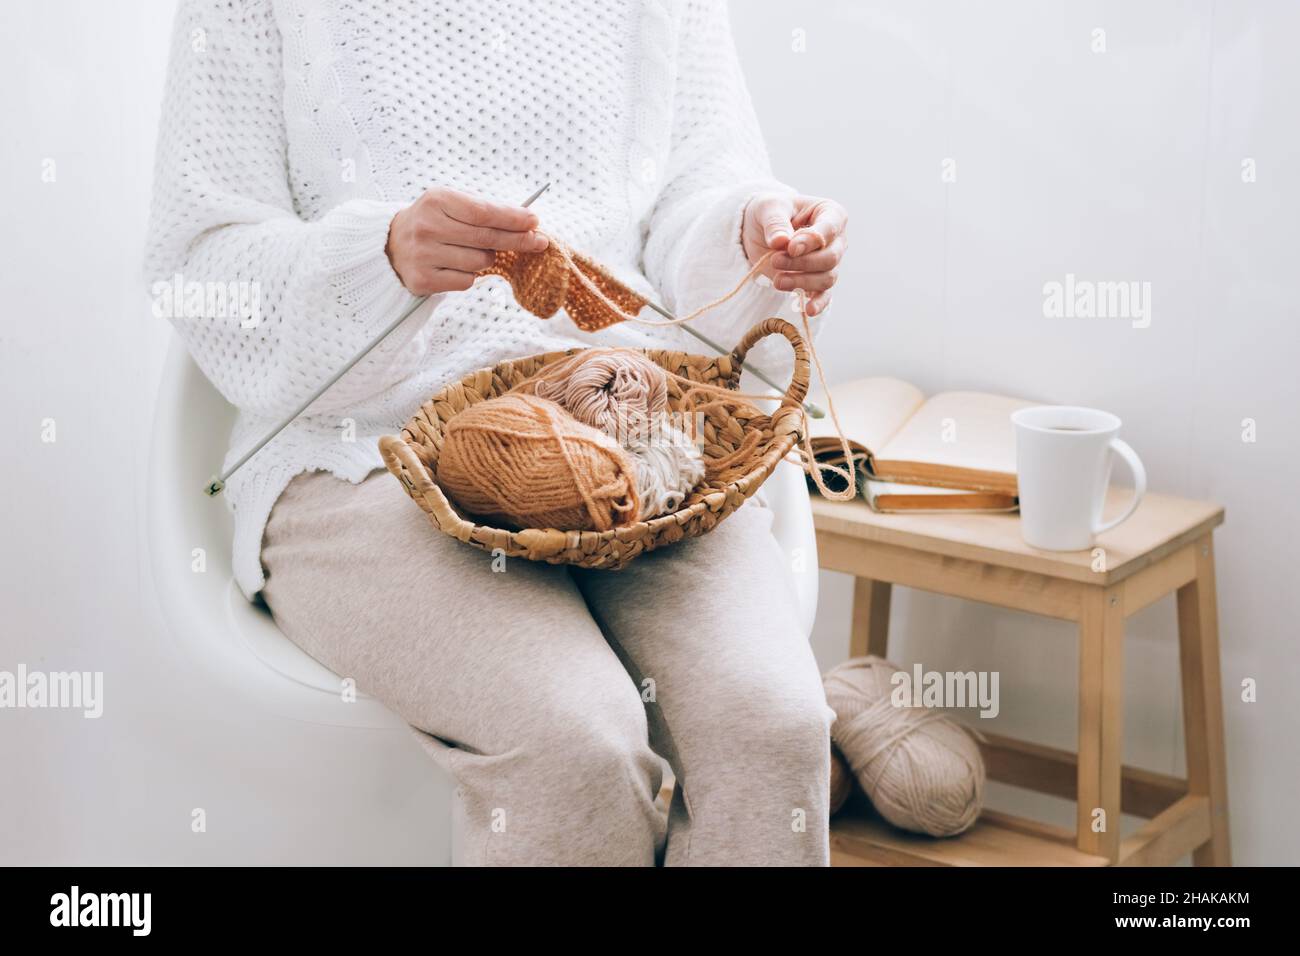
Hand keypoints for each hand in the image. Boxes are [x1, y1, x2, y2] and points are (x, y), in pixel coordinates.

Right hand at [386, 187, 547, 294]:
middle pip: (487, 238)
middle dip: (518, 240)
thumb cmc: (432, 222)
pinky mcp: (423, 280)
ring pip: (480, 262)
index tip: (534, 221)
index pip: (483, 212)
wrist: (391, 245)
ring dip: (487, 259)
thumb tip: (526, 222)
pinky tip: (456, 266)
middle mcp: (427, 227)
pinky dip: (470, 275)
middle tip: (538, 241)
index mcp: (436, 201)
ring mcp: (423, 255)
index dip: (512, 218)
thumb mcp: (450, 204)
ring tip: (472, 251)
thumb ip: (482, 210)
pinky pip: (467, 281)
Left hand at [742, 193, 847, 316]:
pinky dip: (818, 303)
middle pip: (830, 257)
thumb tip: (781, 242)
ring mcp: (829, 261)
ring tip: (778, 281)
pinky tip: (809, 310)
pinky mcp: (817, 281)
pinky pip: (825, 295)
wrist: (760, 229)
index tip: (790, 248)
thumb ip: (775, 223)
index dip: (811, 241)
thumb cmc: (770, 212)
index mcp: (830, 213)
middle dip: (802, 263)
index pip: (829, 229)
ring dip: (802, 282)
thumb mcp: (768, 208)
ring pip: (827, 278)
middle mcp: (836, 239)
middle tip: (775, 261)